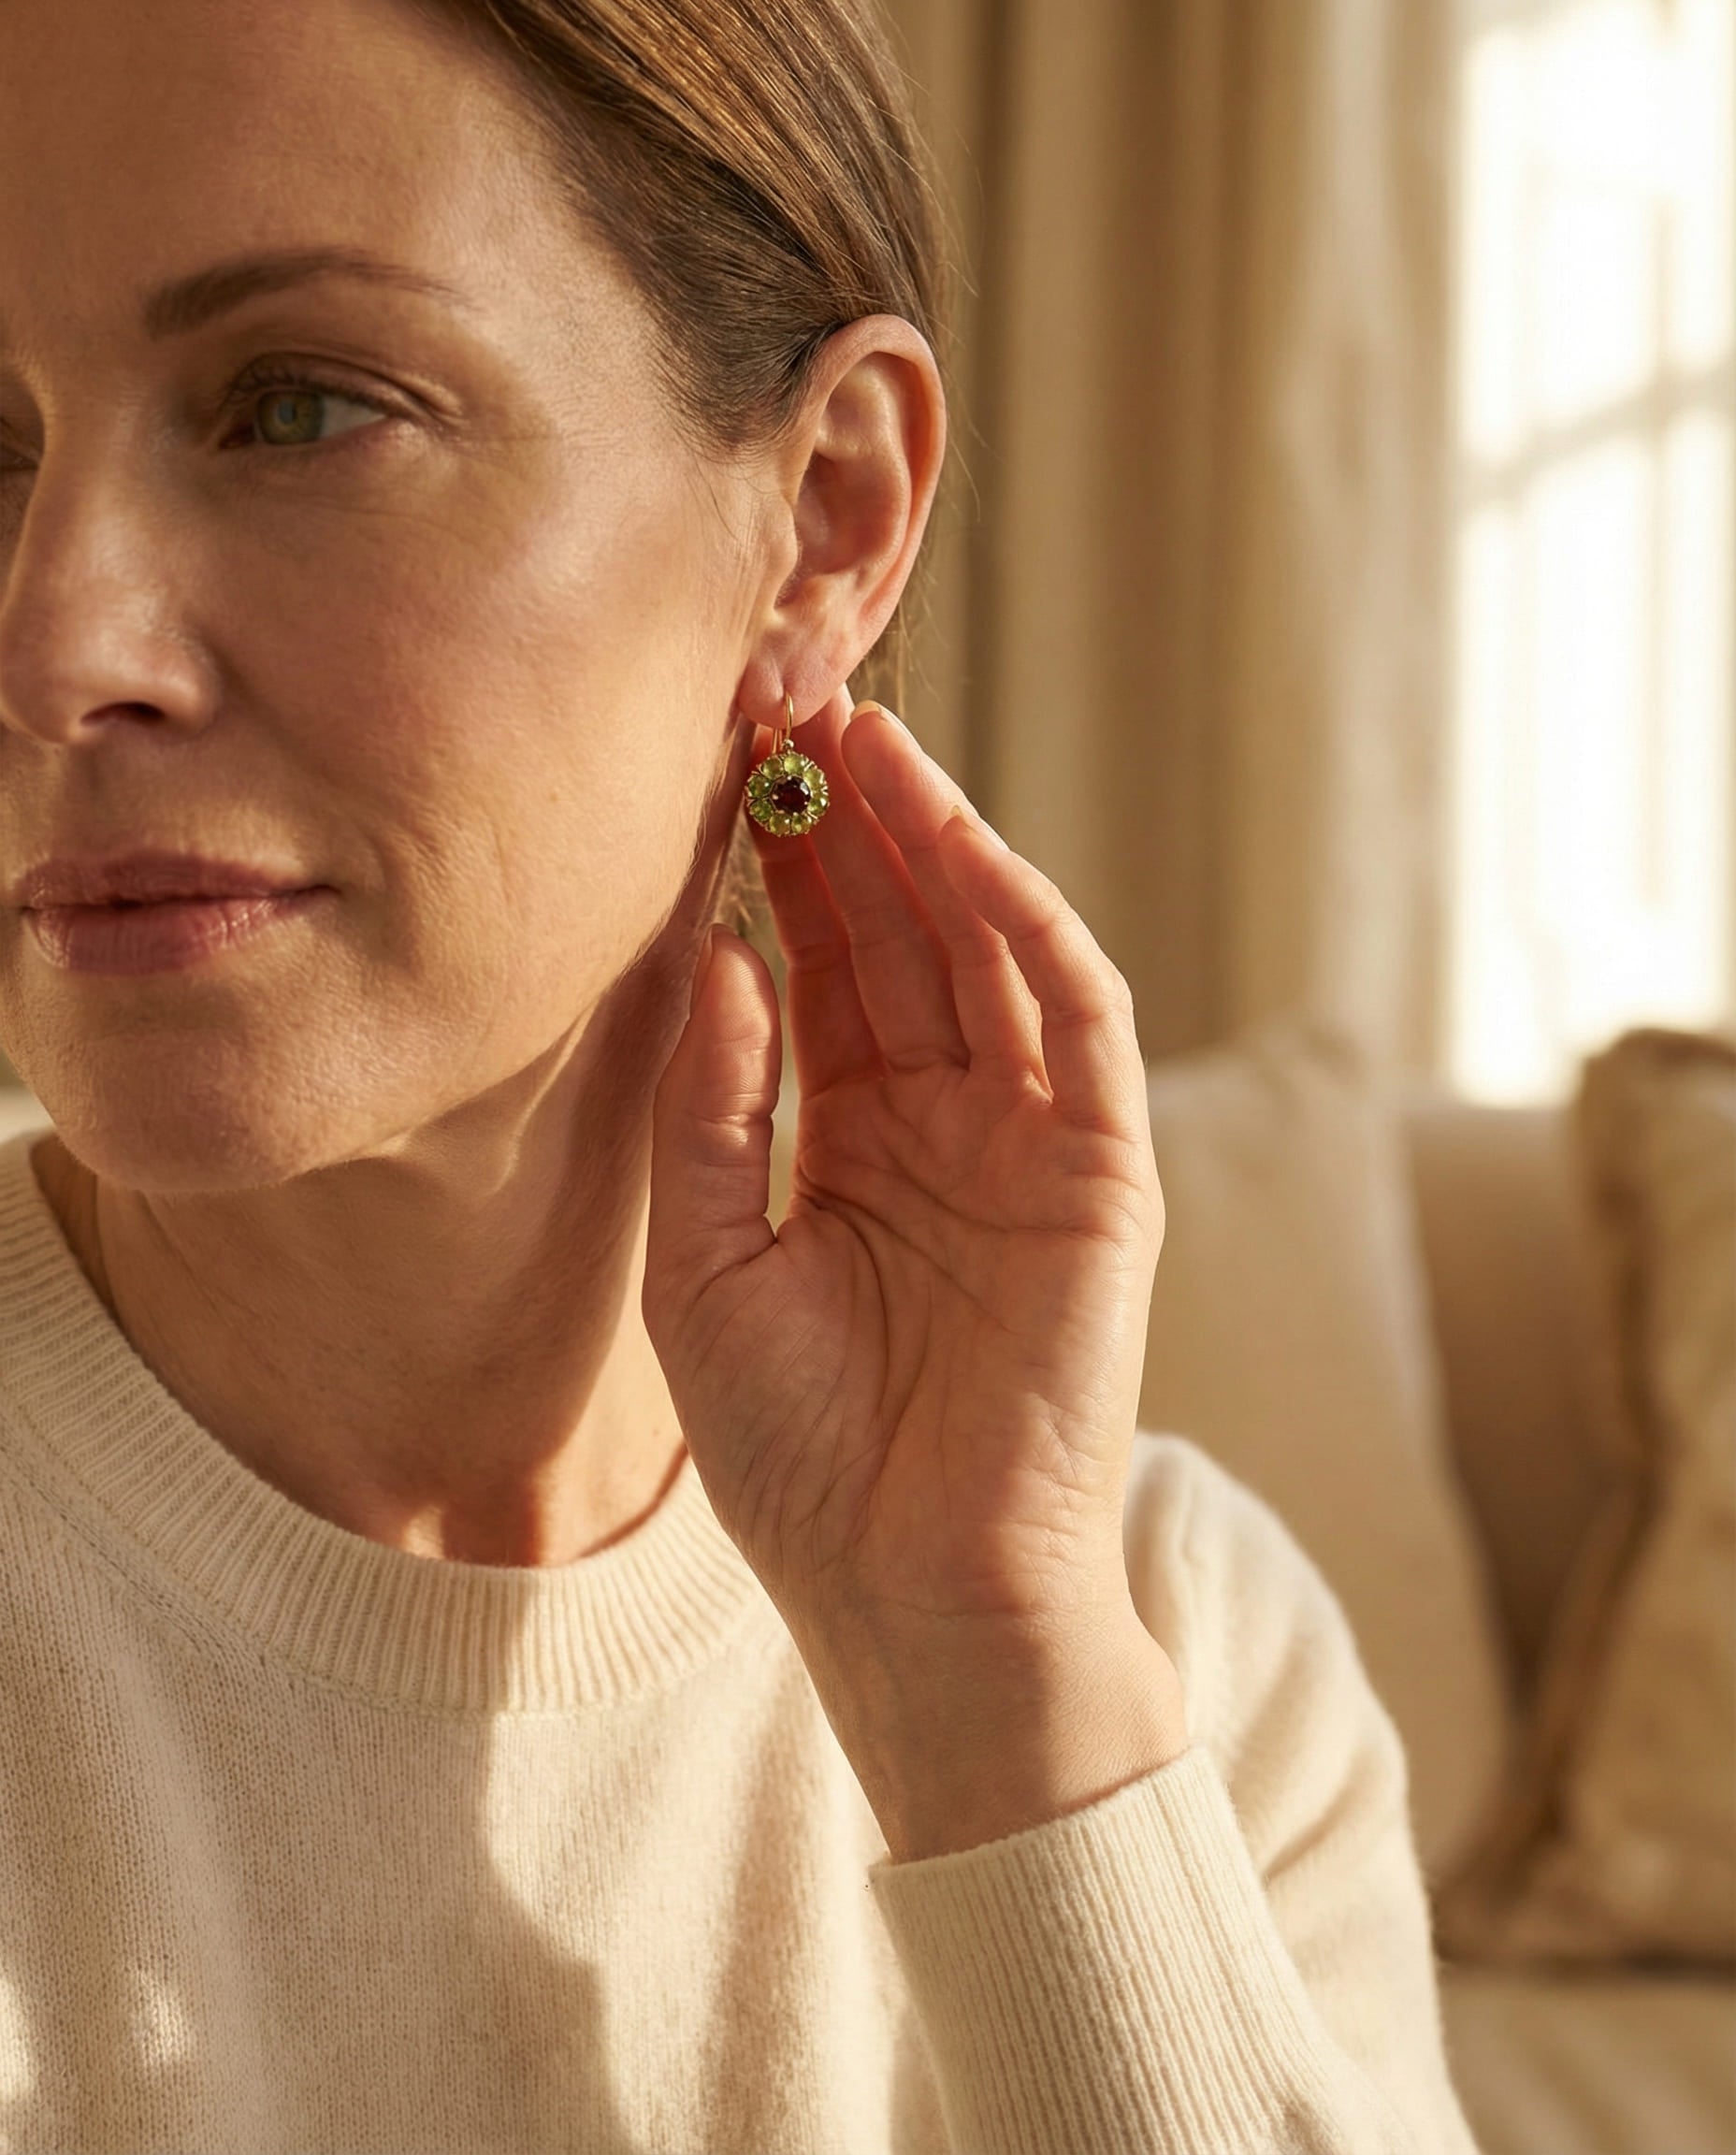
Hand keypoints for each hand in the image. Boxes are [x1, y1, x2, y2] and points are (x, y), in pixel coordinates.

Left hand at [644, 688, 1168, 1672]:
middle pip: (902, 937)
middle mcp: (944, 1123)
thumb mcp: (707, 1268)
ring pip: (991, 955)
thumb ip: (716, 1112)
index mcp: (851, 1143)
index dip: (779, 871)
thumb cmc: (802, 1461)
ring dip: (937, 849)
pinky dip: (1030, 934)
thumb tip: (723, 954)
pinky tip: (966, 854)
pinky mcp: (1106, 1175)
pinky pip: (1081, 1028)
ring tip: (864, 744)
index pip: (822, 972)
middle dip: (851, 825)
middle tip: (791, 709)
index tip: (722, 766)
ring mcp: (1031, 1142)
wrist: (916, 1599)